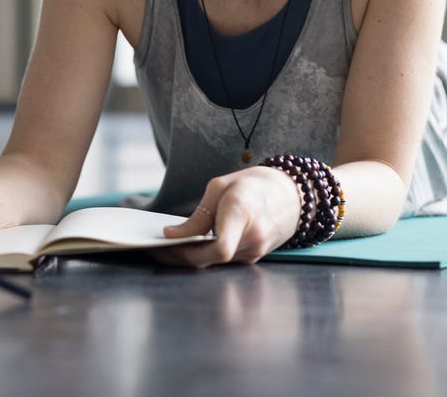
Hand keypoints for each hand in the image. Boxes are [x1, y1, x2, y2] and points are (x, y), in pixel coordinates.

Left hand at [153, 166, 302, 267]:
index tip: (166, 241)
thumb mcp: (221, 187)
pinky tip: (188, 248)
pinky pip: (224, 261)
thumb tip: (172, 235)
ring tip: (164, 247)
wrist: (293, 193)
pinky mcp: (255, 257)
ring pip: (215, 263)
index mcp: (242, 213)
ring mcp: (257, 251)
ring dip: (189, 258)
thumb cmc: (254, 184)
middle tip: (153, 248)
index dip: (189, 251)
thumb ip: (198, 215)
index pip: (219, 249)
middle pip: (209, 259)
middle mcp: (253, 237)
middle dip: (178, 257)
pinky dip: (204, 256)